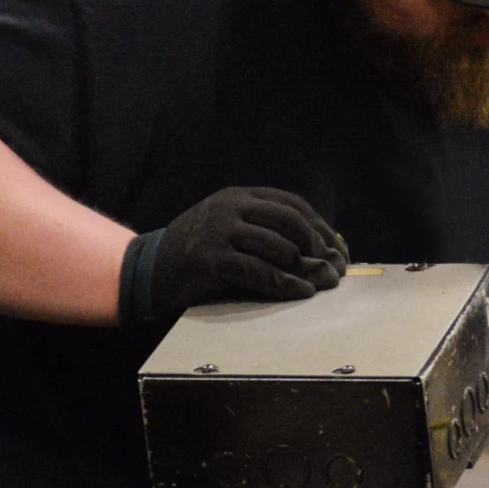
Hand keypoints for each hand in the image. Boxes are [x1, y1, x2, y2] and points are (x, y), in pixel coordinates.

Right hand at [123, 187, 347, 324]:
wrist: (150, 270)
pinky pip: (260, 272)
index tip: (338, 249)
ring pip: (279, 246)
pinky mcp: (213, 259)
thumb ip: (264, 230)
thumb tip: (317, 250)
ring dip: (307, 267)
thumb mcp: (229, 228)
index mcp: (239, 196)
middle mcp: (231, 207)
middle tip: (335, 267)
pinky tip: (301, 291)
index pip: (292, 205)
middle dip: (319, 246)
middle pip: (291, 221)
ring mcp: (220, 231)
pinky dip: (285, 284)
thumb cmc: (198, 253)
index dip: (320, 227)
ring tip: (324, 282)